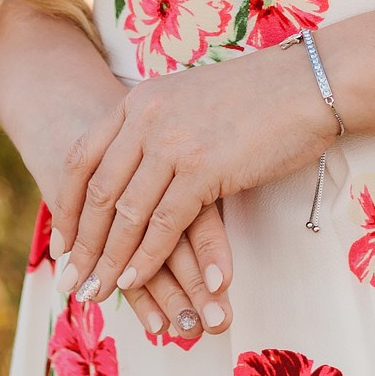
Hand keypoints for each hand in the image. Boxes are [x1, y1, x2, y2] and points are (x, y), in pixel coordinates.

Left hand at [55, 37, 341, 313]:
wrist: (310, 83)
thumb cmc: (260, 95)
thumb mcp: (191, 98)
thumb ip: (159, 126)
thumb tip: (141, 168)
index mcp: (139, 99)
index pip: (83, 157)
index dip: (70, 205)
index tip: (63, 241)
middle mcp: (146, 117)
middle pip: (99, 191)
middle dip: (83, 244)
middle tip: (71, 280)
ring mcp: (172, 142)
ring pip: (126, 213)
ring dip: (109, 260)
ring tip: (97, 292)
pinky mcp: (202, 169)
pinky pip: (162, 225)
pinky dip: (145, 258)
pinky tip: (135, 280)